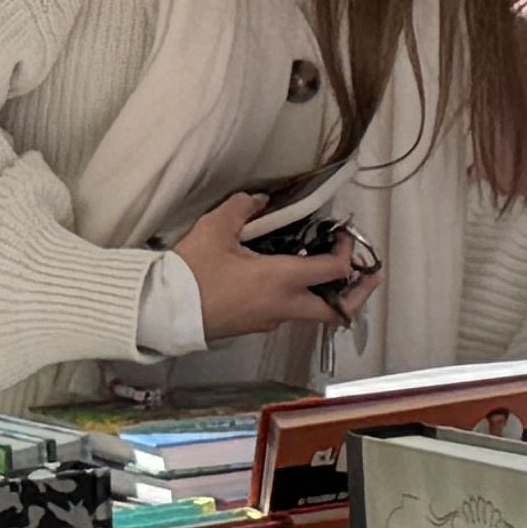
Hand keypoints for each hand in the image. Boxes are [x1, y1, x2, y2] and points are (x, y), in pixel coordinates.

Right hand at [172, 184, 368, 341]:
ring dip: (323, 295)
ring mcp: (268, 321)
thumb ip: (243, 209)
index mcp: (282, 280)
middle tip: (367, 276)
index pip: (335, 271)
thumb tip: (259, 200)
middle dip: (357, 294)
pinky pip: (284, 313)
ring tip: (320, 270)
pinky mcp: (252, 327)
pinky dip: (296, 298)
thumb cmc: (191, 271)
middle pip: (336, 311)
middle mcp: (283, 306)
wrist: (160, 311)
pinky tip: (281, 278)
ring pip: (309, 313)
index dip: (347, 252)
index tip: (341, 235)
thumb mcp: (215, 229)